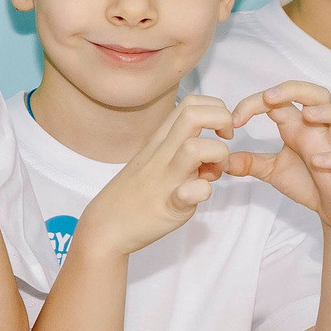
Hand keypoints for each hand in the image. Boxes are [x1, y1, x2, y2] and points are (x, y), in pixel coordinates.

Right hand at [71, 95, 234, 259]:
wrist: (105, 227)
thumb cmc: (134, 194)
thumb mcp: (154, 162)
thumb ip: (183, 154)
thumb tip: (213, 161)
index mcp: (159, 140)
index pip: (191, 103)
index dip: (215, 109)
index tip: (220, 131)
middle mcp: (162, 154)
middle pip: (194, 114)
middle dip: (223, 120)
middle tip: (225, 141)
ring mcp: (165, 179)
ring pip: (195, 148)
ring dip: (218, 155)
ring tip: (215, 171)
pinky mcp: (169, 206)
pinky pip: (190, 193)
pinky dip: (202, 192)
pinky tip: (198, 196)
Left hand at [224, 81, 330, 235]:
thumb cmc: (306, 181)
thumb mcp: (271, 170)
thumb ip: (249, 162)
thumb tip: (222, 158)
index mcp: (298, 127)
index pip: (280, 102)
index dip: (256, 103)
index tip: (233, 120)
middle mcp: (319, 132)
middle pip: (318, 96)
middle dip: (295, 90)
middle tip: (269, 97)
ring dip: (329, 113)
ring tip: (308, 115)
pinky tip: (318, 161)